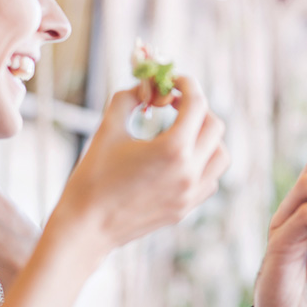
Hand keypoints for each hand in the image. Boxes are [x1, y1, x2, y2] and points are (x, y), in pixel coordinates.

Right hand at [53, 74, 227, 250]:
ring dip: (206, 137)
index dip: (187, 84)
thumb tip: (147, 87)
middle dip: (197, 108)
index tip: (174, 80)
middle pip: (214, 126)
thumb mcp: (108, 128)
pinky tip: (178, 159)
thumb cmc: (92, 176)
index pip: (197, 104)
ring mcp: (191, 193)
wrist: (86, 227)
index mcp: (172, 149)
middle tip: (173, 103)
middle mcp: (189, 172)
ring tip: (181, 131)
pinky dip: (203, 163)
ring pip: (220, 155)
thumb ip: (129, 98)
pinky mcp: (186, 208)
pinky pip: (210, 179)